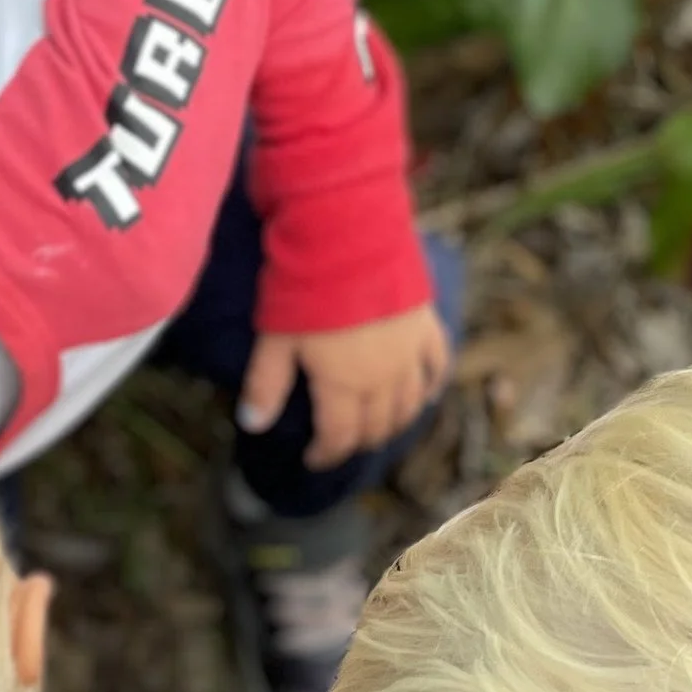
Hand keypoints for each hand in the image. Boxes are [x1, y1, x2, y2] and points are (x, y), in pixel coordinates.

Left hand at [238, 301, 450, 469]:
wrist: (348, 232)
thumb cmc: (305, 286)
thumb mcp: (275, 338)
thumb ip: (266, 384)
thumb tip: (253, 425)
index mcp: (343, 385)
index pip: (339, 436)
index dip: (325, 454)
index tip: (311, 459)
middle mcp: (383, 378)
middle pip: (377, 425)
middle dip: (357, 441)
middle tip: (340, 441)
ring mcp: (410, 352)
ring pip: (410, 404)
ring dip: (395, 422)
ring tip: (378, 427)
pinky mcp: (426, 324)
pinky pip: (438, 364)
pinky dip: (432, 386)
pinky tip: (426, 396)